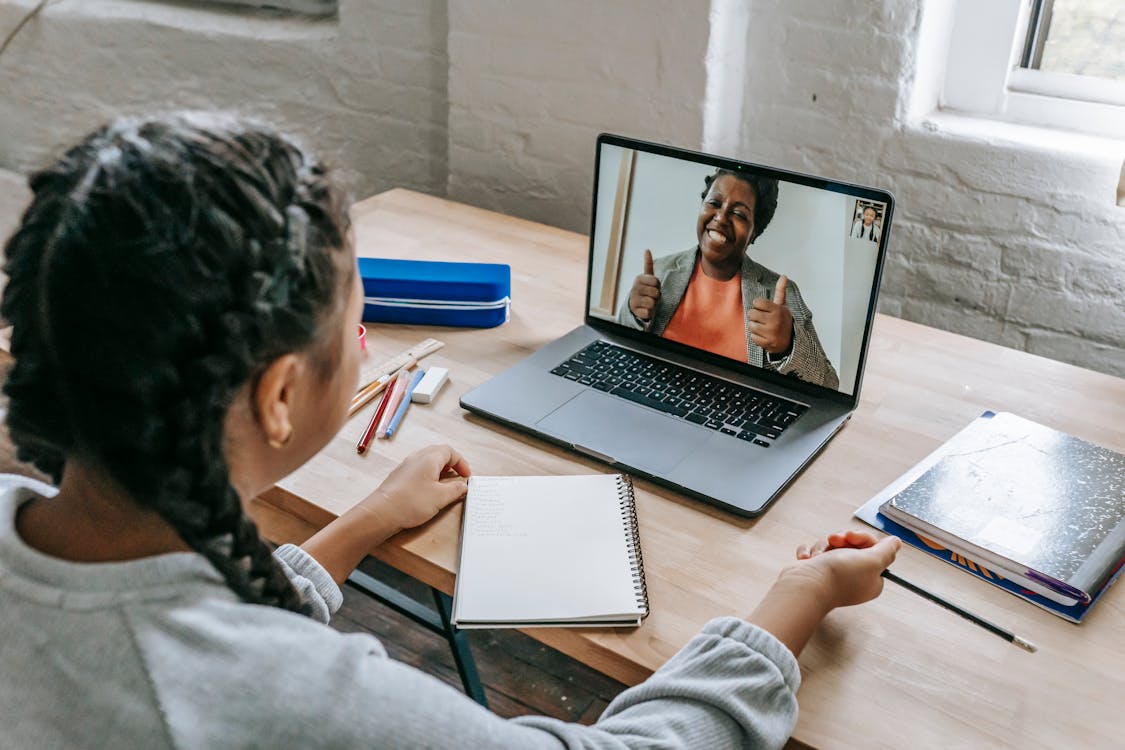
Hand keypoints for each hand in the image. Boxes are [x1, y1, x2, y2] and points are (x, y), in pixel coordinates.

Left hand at [358, 444, 470, 535]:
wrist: (382, 512)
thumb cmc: (410, 502)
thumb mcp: (441, 497)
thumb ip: (456, 489)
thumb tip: (463, 486)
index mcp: (429, 458)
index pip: (450, 451)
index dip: (461, 463)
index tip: (466, 475)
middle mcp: (417, 458)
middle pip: (438, 453)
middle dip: (451, 464)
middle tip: (458, 476)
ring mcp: (406, 466)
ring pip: (428, 462)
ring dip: (440, 470)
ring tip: (445, 484)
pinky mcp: (400, 476)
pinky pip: (418, 470)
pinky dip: (429, 476)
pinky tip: (429, 490)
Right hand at [628, 249, 660, 321]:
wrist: (636, 306)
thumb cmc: (645, 290)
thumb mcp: (647, 278)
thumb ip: (648, 264)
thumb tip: (647, 249)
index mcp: (639, 279)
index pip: (656, 281)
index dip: (658, 286)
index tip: (653, 287)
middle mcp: (634, 288)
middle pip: (656, 293)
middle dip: (656, 296)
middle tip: (651, 296)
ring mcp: (633, 300)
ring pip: (652, 303)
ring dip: (653, 305)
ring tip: (648, 303)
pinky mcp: (635, 311)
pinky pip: (648, 312)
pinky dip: (649, 313)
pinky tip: (644, 310)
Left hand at [748, 276, 793, 354]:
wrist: (790, 341)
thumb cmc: (783, 321)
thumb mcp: (783, 305)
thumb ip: (780, 291)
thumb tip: (784, 276)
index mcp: (777, 310)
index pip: (757, 302)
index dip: (758, 305)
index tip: (764, 309)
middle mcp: (774, 321)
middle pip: (751, 313)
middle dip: (755, 316)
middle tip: (762, 319)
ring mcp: (771, 333)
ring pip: (750, 325)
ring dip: (755, 326)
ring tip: (763, 327)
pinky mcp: (767, 343)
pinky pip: (752, 337)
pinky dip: (756, 337)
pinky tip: (764, 335)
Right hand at [785, 530, 901, 609]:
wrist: (805, 585)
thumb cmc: (838, 577)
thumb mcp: (872, 561)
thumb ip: (887, 551)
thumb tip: (896, 543)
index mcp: (871, 579)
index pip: (873, 550)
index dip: (862, 539)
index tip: (852, 538)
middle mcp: (854, 577)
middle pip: (852, 546)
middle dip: (841, 540)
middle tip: (835, 542)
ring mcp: (833, 574)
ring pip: (831, 547)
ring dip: (823, 546)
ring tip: (819, 556)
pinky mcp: (816, 571)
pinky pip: (815, 552)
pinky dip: (810, 553)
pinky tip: (808, 559)